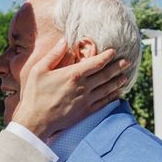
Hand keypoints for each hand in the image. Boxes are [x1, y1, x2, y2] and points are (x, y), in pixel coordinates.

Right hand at [12, 39, 128, 140]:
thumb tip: (64, 41)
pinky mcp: (85, 112)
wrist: (35, 121)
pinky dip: (112, 97)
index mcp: (73, 74)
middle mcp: (83, 87)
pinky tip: (117, 94)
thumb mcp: (38, 70)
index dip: (107, 56)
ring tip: (124, 77)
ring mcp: (86, 100)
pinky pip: (103, 103)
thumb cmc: (35, 94)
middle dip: (117, 67)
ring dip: (117, 82)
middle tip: (127, 62)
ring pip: (107, 89)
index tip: (113, 52)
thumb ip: (53, 55)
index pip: (96, 63)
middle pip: (105, 75)